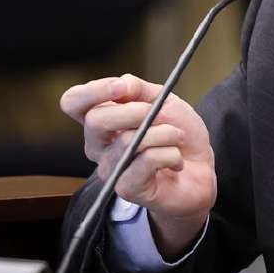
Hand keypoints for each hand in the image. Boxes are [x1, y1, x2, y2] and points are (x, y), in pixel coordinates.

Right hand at [60, 74, 215, 256]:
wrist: (201, 170)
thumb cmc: (177, 134)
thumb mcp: (163, 100)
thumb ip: (138, 88)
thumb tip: (121, 84)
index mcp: (101, 119)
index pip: (73, 102)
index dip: (93, 91)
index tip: (122, 88)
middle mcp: (98, 145)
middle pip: (96, 120)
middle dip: (135, 111)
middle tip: (162, 114)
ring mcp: (110, 168)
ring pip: (128, 141)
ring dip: (164, 133)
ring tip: (177, 137)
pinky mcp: (126, 188)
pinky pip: (147, 161)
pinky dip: (170, 154)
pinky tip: (176, 161)